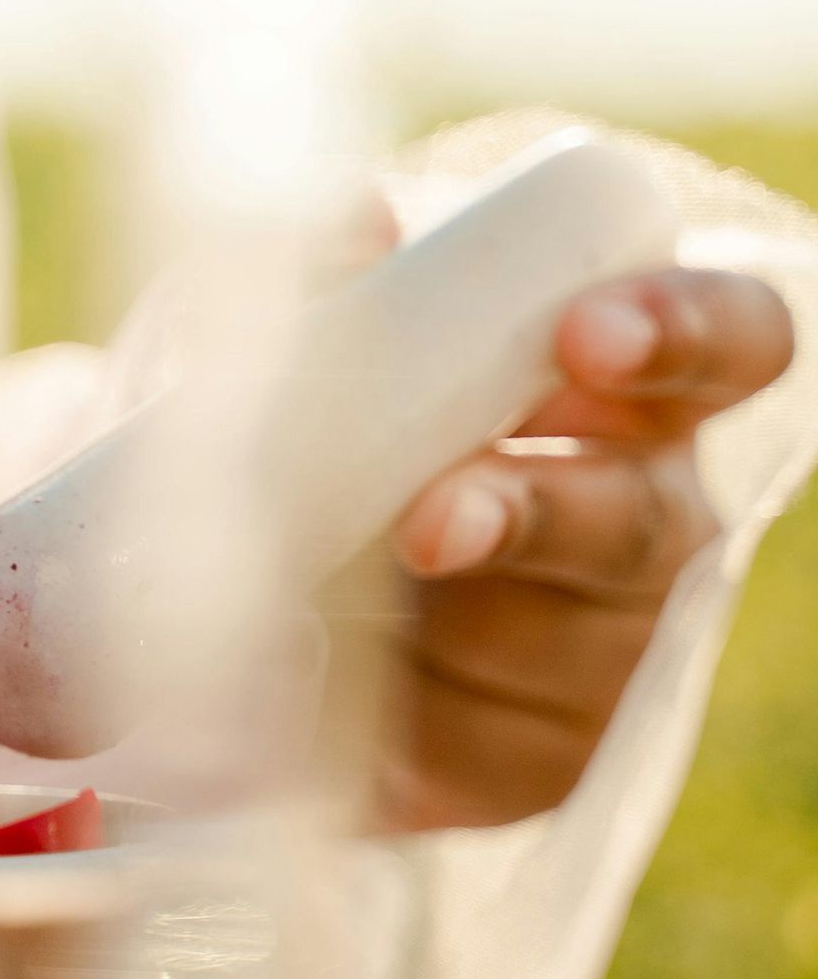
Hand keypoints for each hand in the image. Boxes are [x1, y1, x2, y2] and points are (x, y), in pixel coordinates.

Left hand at [344, 209, 792, 835]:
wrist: (245, 556)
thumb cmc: (330, 394)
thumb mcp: (324, 321)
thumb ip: (345, 268)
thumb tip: (354, 219)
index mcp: (634, 379)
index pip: (733, 340)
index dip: (683, 331)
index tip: (587, 333)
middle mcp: (648, 511)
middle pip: (642, 521)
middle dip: (534, 515)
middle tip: (431, 522)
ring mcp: (604, 647)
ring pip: (561, 647)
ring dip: (449, 627)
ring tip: (332, 605)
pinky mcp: (530, 759)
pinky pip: (479, 752)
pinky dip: (395, 720)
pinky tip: (320, 686)